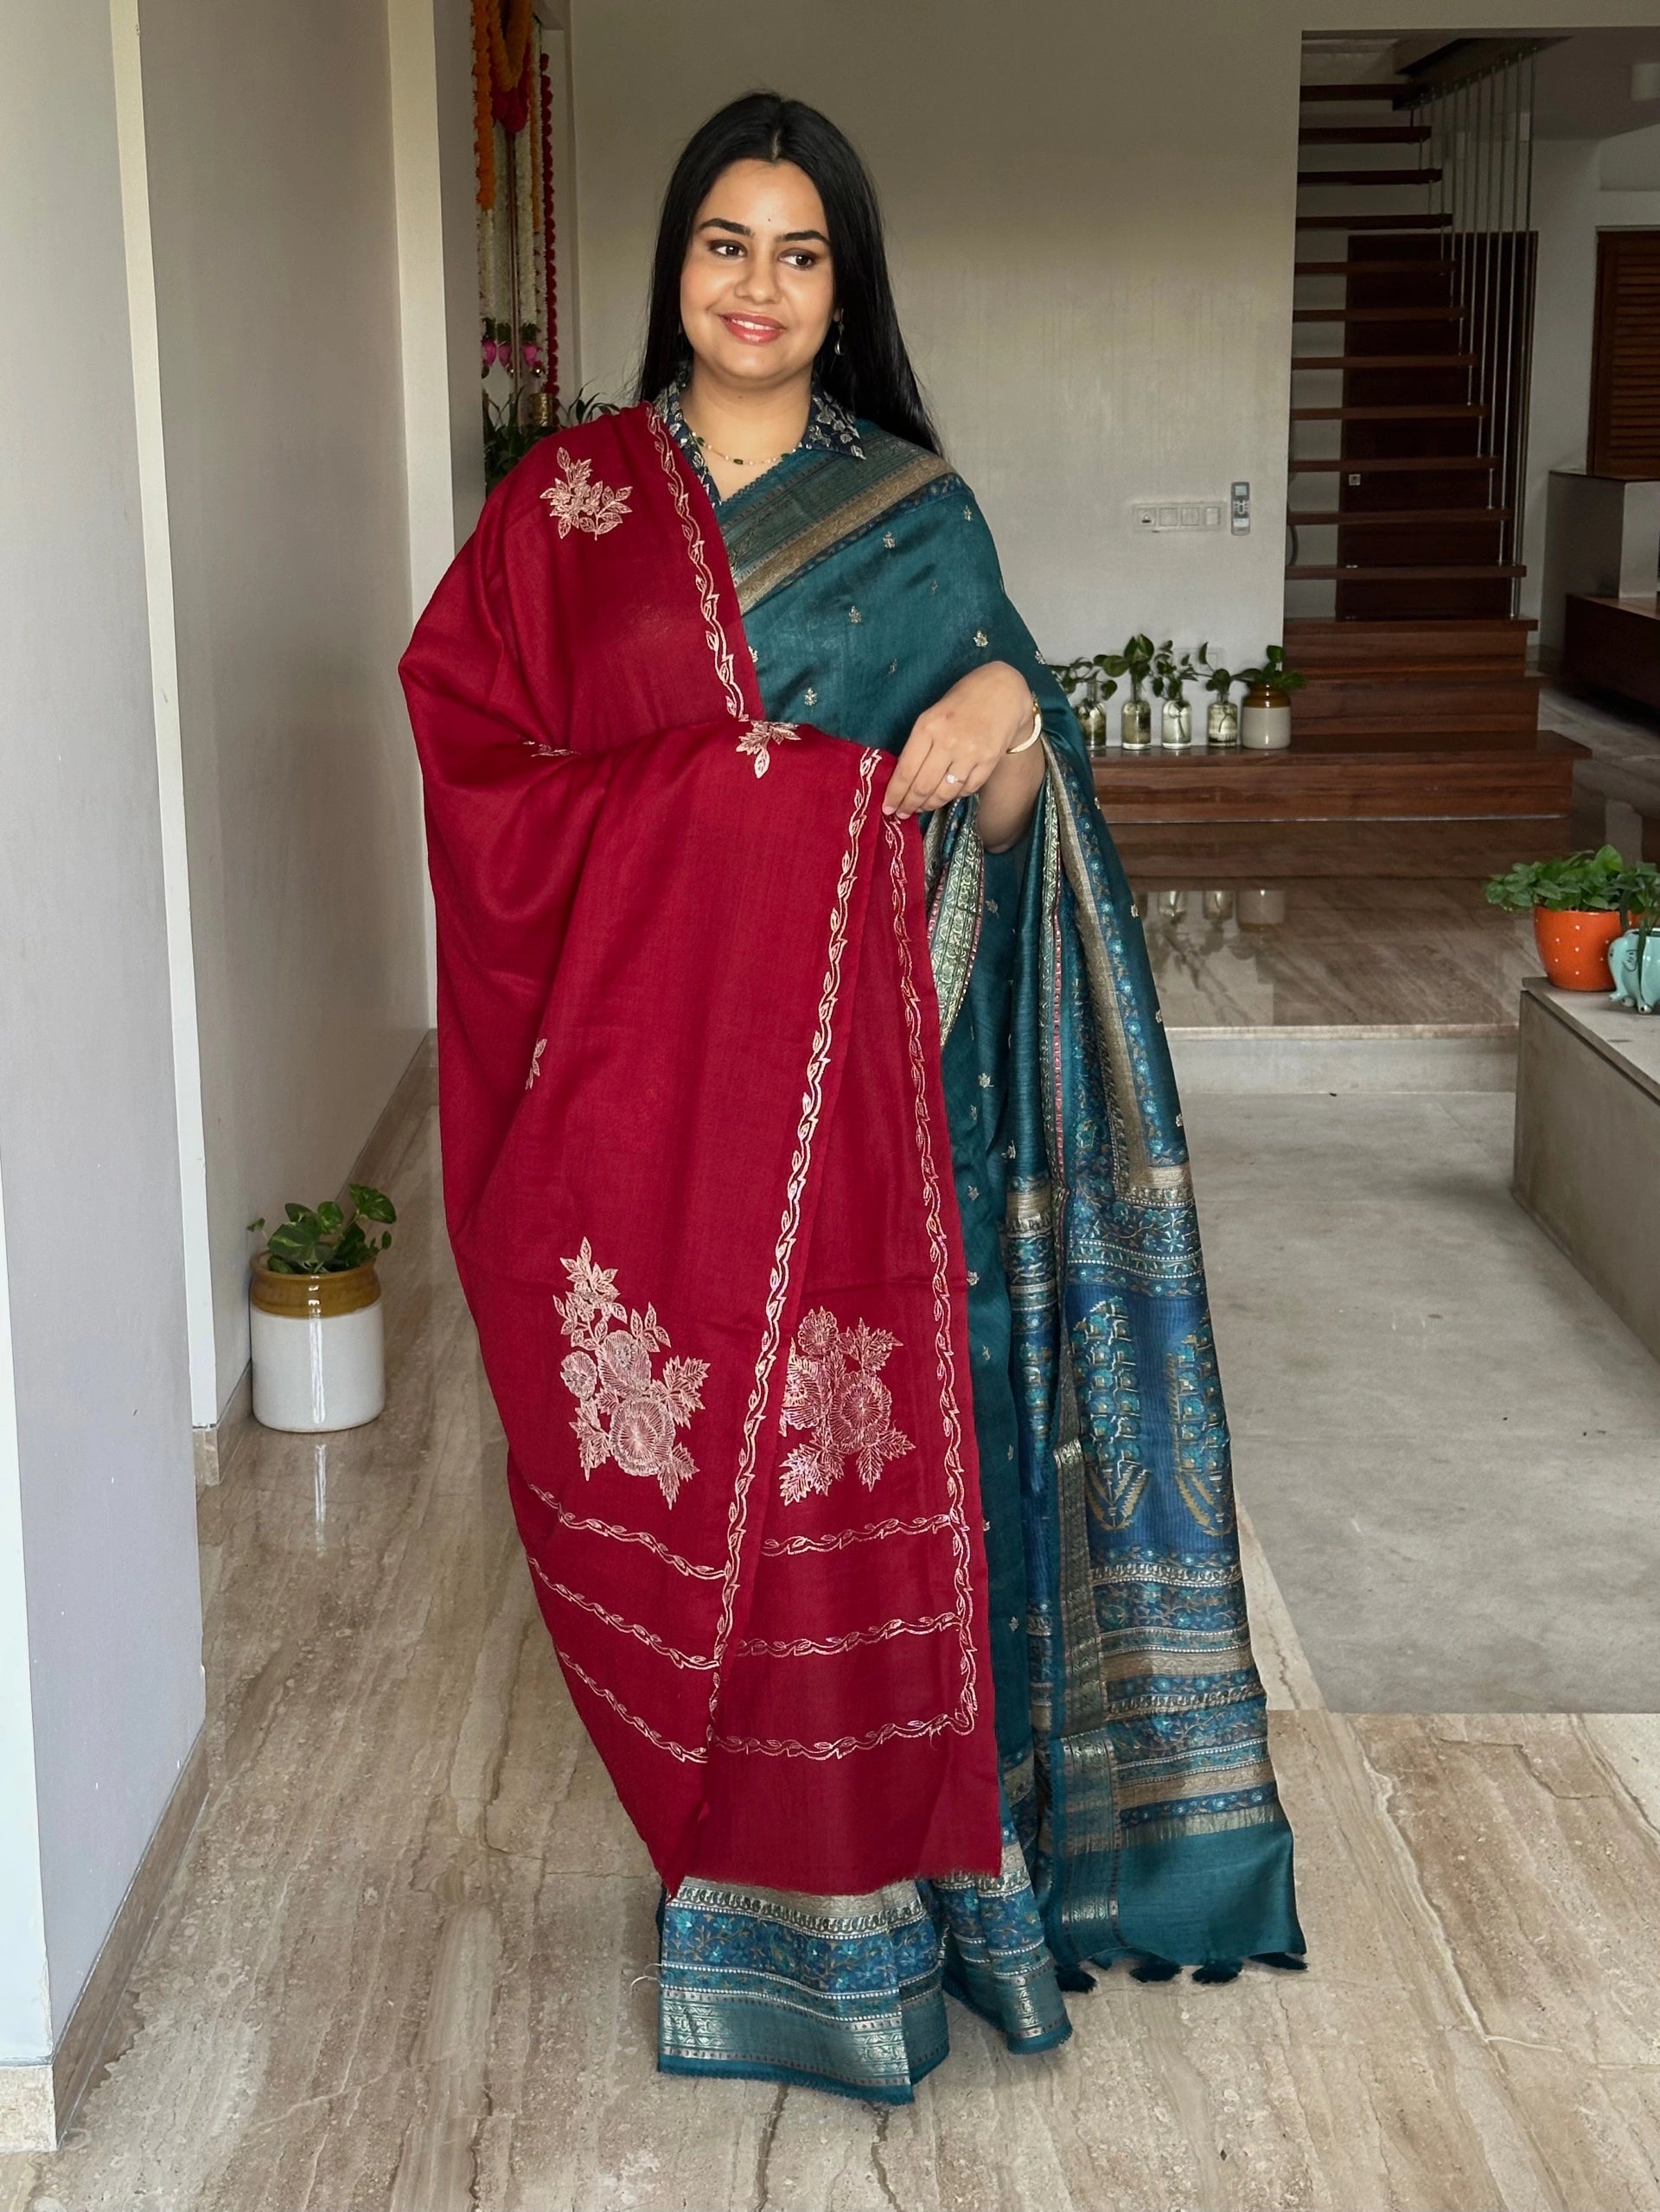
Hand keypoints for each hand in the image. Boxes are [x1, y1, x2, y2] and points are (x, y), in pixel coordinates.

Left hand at [883, 661, 1032, 818]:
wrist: (1002, 692)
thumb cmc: (962, 701)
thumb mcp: (932, 714)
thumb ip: (919, 744)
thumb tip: (904, 778)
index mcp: (928, 727)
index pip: (906, 771)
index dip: (895, 794)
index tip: (887, 807)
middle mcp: (948, 743)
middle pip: (923, 787)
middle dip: (910, 805)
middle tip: (903, 813)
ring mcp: (970, 754)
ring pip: (944, 793)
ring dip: (930, 805)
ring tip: (922, 807)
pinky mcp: (988, 762)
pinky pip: (966, 789)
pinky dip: (954, 796)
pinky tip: (947, 794)